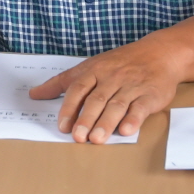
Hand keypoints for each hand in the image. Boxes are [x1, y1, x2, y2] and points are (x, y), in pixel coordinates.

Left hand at [28, 37, 184, 142]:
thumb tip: (34, 94)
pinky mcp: (150, 95)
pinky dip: (133, 119)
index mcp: (94, 71)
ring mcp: (131, 87)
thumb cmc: (118, 64)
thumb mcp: (88, 67)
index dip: (69, 107)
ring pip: (116, 105)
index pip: (78, 89)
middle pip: (96, 100)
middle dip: (86, 119)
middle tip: (78, 136)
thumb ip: (61, 82)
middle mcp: (112, 79)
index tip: (62, 125)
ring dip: (106, 123)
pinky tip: (126, 130)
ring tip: (96, 139)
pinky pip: (140, 108)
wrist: (159, 54)